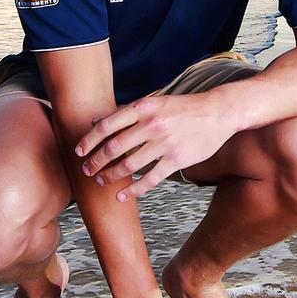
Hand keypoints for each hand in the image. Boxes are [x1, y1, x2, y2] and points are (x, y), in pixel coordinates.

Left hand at [75, 93, 234, 199]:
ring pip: (129, 165)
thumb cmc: (183, 107)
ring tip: (101, 181)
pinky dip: (134, 190)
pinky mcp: (177, 160)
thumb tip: (97, 122)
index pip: (107, 125)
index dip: (89, 140)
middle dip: (96, 161)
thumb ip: (127, 112)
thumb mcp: (155, 102)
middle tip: (86, 170)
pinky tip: (122, 196)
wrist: (218, 112)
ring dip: (110, 176)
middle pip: (114, 148)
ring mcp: (165, 144)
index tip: (78, 151)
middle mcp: (152, 125)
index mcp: (143, 108)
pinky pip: (150, 179)